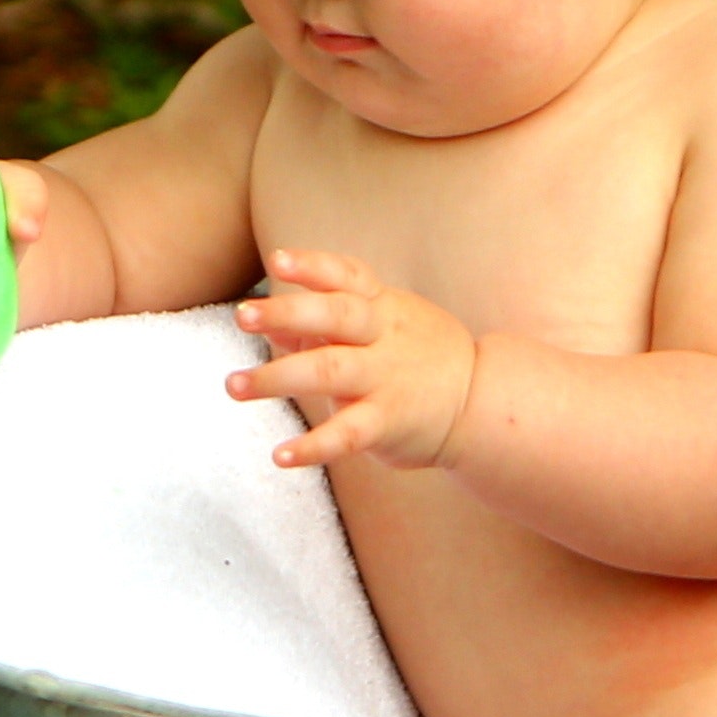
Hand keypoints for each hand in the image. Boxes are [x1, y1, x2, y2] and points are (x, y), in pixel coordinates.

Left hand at [228, 249, 478, 470]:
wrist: (481, 402)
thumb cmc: (419, 358)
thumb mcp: (382, 326)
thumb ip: (325, 325)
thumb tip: (271, 321)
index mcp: (382, 306)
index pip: (346, 277)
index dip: (313, 266)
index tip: (277, 261)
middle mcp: (383, 337)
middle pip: (335, 316)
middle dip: (288, 313)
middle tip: (242, 315)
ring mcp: (387, 379)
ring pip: (330, 372)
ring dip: (278, 377)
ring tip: (235, 386)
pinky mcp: (389, 421)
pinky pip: (348, 433)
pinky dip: (314, 446)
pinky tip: (282, 455)